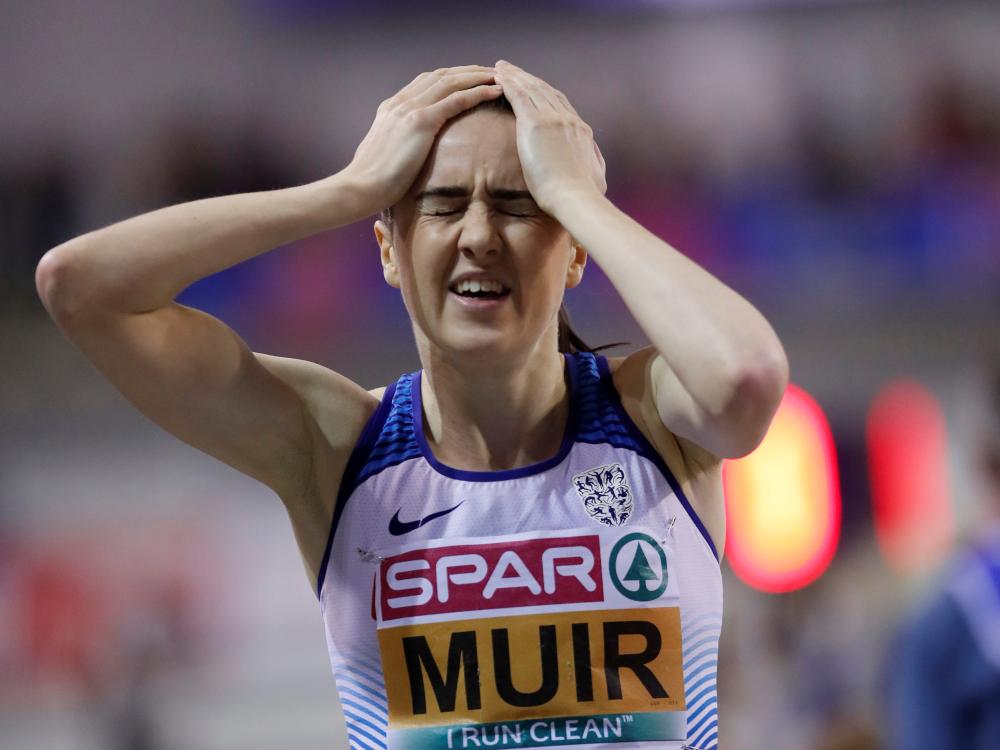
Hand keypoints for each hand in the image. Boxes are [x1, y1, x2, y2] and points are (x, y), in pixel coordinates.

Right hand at [344, 65, 502, 213]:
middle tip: (491, 73)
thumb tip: (407, 157)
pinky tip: (494, 91)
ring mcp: (409, 109)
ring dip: (477, 76)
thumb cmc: (370, 184)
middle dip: (468, 72)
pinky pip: (456, 100)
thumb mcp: (384, 156)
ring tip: (499, 77)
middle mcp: (400, 102)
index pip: (426, 82)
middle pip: (441, 75)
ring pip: (451, 81)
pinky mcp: (420, 122)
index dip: (451, 78)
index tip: (470, 79)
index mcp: (391, 108)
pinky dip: (477, 92)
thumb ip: (397, 147)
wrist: (358, 188)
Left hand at [493, 60, 606, 214]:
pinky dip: (508, 83)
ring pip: (530, 89)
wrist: (575, 198)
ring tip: (501, 68)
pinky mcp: (535, 124)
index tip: (534, 88)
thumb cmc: (584, 195)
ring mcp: (552, 119)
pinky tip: (498, 76)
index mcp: (581, 131)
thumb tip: (593, 154)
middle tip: (513, 71)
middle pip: (545, 91)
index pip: (561, 104)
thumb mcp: (597, 175)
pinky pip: (519, 95)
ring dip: (515, 76)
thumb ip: (594, 160)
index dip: (545, 93)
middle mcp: (567, 119)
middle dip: (528, 79)